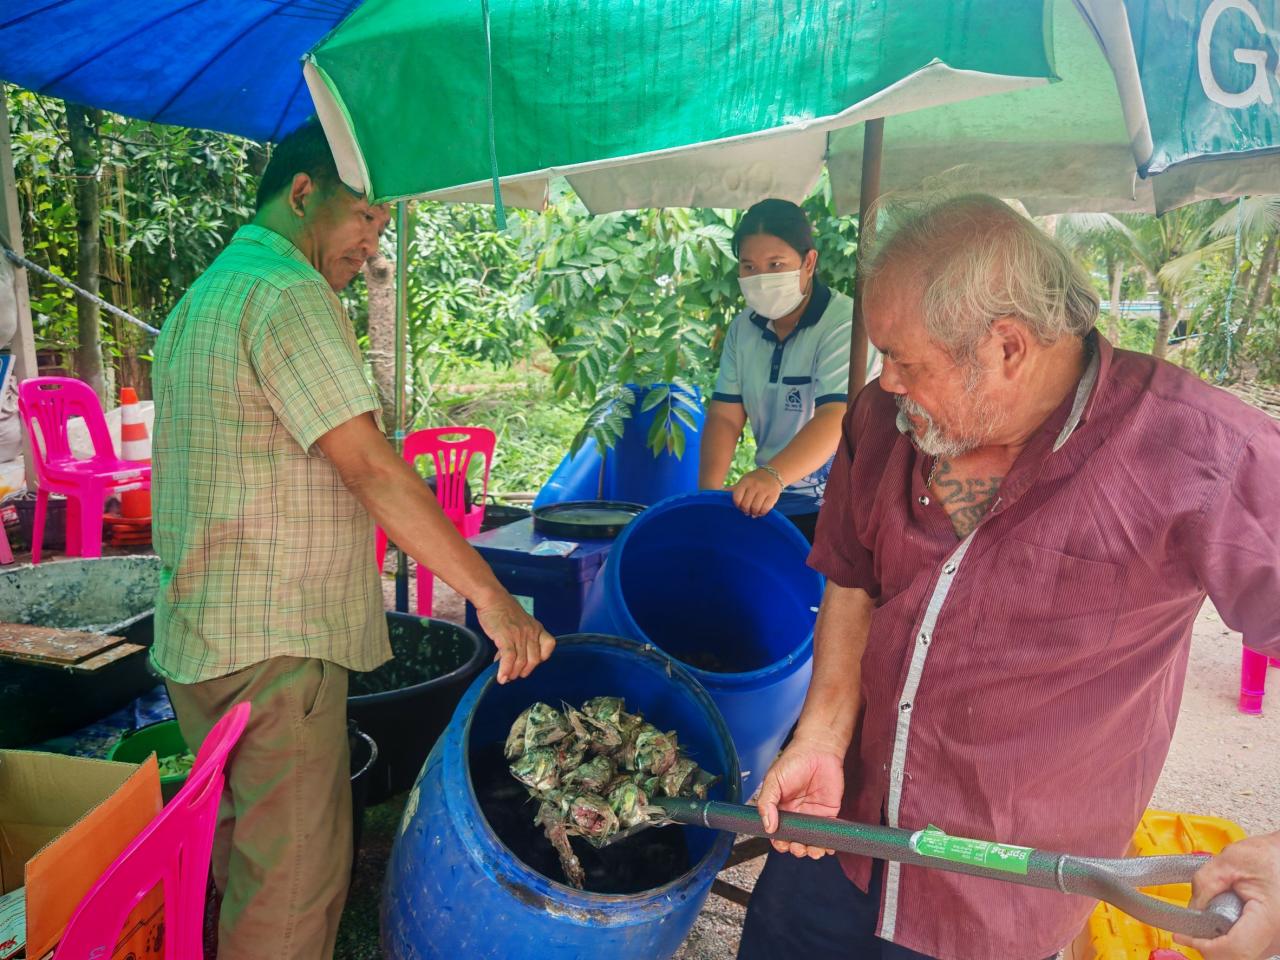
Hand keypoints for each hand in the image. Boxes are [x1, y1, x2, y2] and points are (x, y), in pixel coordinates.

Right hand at [474, 595, 555, 683]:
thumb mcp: (520, 623)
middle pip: (534, 660)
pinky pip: (509, 658)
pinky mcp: (506, 637)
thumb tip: (509, 660)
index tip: (528, 662)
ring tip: (505, 677)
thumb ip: (520, 639)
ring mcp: (519, 635)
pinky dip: (505, 670)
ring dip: (512, 673)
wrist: (492, 598)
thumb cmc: (503, 610)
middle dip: (524, 671)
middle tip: (514, 675)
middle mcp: (531, 632)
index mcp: (537, 628)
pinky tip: (500, 677)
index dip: (540, 658)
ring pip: (521, 662)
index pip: (549, 646)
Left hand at [730, 468, 783, 517]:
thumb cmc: (754, 480)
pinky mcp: (773, 495)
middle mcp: (755, 485)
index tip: (739, 506)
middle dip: (745, 510)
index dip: (737, 505)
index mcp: (745, 482)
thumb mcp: (743, 481)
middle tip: (746, 511)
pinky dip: (761, 513)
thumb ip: (732, 489)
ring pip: (755, 508)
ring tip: (753, 512)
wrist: (773, 473)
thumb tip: (717, 493)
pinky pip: (765, 509)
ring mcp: (765, 490)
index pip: (737, 498)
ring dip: (753, 513)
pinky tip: (760, 512)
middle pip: (746, 505)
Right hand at [756, 732, 845, 858]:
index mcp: (780, 808)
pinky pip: (828, 833)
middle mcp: (796, 815)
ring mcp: (813, 815)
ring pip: (812, 841)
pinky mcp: (829, 813)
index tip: (782, 844)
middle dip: (796, 849)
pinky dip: (828, 843)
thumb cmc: (794, 761)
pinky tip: (826, 847)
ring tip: (813, 850)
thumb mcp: (773, 780)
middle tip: (798, 847)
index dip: (779, 842)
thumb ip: (767, 803)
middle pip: (795, 840)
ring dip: (812, 850)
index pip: (778, 832)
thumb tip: (768, 826)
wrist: (818, 750)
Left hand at [1174, 832, 1279, 959]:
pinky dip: (1234, 937)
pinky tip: (1229, 918)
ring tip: (1218, 913)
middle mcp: (1278, 937)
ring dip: (1222, 940)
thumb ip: (1205, 884)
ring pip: (1242, 954)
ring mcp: (1279, 942)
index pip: (1234, 949)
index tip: (1184, 935)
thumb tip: (1191, 909)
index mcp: (1268, 919)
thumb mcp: (1229, 861)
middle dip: (1209, 942)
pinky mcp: (1276, 940)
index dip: (1204, 945)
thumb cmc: (1270, 855)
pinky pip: (1250, 947)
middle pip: (1236, 955)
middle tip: (1194, 925)